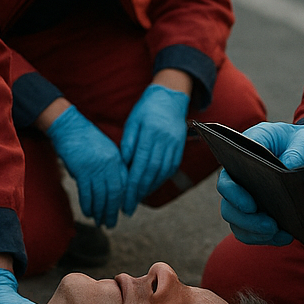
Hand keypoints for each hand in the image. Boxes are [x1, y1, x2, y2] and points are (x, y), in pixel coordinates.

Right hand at [45, 106, 126, 226]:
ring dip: (100, 211)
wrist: (69, 126)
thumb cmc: (86, 138)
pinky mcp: (82, 170)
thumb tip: (112, 188)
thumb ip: (112, 166)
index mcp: (117, 158)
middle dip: (112, 211)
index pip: (124, 184)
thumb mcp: (105, 150)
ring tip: (99, 222)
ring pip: (101, 196)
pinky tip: (88, 213)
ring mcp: (96, 167)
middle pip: (114, 194)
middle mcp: (109, 164)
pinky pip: (86, 193)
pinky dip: (88, 205)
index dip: (123, 201)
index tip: (122, 212)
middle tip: (111, 224)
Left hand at [119, 83, 189, 213]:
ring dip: (149, 188)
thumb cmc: (146, 109)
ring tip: (137, 199)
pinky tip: (150, 186)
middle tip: (128, 207)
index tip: (123, 200)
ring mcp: (175, 145)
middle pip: (151, 172)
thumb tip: (123, 165)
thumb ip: (128, 142)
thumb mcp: (133, 121)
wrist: (171, 97)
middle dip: (139, 192)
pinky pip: (170, 168)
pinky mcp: (180, 148)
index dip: (132, 185)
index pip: (140, 165)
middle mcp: (165, 141)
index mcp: (151, 133)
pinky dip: (160, 180)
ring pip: (162, 173)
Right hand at [215, 122, 303, 246]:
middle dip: (247, 220)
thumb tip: (289, 168)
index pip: (227, 178)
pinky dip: (266, 238)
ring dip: (256, 233)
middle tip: (270, 225)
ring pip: (239, 223)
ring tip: (281, 235)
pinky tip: (284, 237)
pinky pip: (253, 233)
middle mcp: (239, 180)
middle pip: (229, 207)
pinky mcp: (258, 214)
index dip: (234, 194)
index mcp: (243, 156)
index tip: (251, 205)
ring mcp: (247, 199)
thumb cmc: (303, 141)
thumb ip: (299, 150)